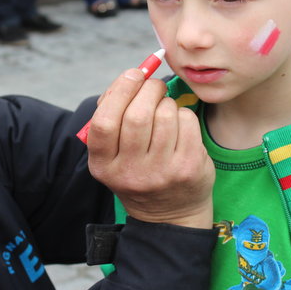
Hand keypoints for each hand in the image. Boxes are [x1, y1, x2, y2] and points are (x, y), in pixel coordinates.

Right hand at [86, 69, 214, 229]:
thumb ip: (113, 114)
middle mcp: (130, 172)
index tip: (133, 75)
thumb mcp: (113, 153)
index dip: (119, 91)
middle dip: (148, 89)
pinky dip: (183, 114)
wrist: (169, 214)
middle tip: (153, 86)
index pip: (104, 122)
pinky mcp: (188, 169)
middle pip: (137, 115)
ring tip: (165, 109)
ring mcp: (161, 173)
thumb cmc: (138, 169)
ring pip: (165, 114)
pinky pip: (187, 122)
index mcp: (103, 166)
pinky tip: (179, 125)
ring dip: (166, 102)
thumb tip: (131, 76)